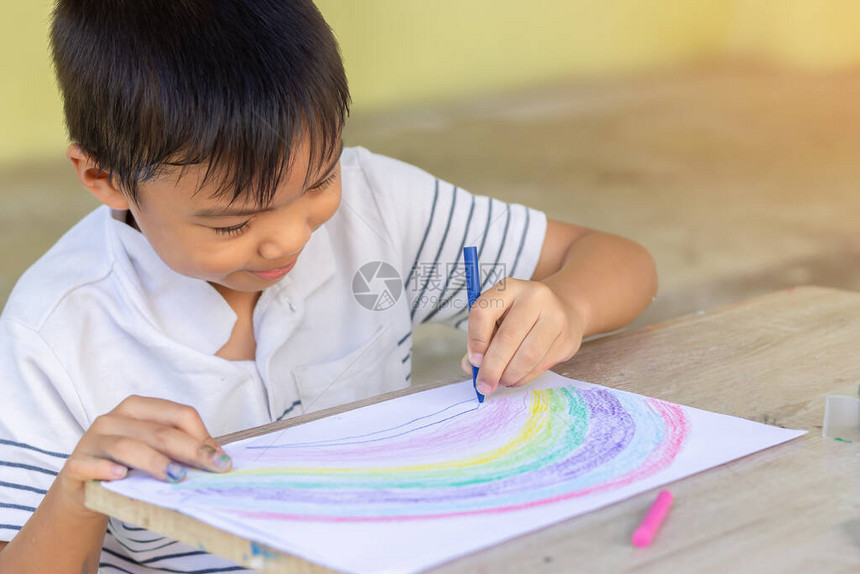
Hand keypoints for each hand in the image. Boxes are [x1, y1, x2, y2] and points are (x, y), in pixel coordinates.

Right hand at [57, 396, 231, 516]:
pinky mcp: (75, 465)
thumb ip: (181, 449)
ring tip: (177, 477)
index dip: (203, 436)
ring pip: (128, 446)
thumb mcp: (155, 453)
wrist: (83, 490)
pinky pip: (91, 465)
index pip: (178, 414)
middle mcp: (114, 418)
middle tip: (213, 468)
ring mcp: (92, 440)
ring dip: (155, 462)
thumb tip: (218, 457)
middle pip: (160, 432)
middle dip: (191, 451)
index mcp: (138, 408)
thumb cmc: (127, 467)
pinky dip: (107, 469)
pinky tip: (123, 476)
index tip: (222, 459)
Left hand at [460, 278, 585, 394]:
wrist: (562, 311)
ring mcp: (555, 316)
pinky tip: (517, 377)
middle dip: (492, 368)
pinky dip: (524, 377)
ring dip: (509, 376)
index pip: (483, 312)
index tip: (474, 361)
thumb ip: (481, 340)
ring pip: (527, 355)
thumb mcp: (498, 318)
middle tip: (484, 385)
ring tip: (501, 381)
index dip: (475, 341)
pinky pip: (541, 365)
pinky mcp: (567, 338)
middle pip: (507, 337)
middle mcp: (534, 296)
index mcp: (509, 287)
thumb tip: (471, 367)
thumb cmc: (521, 317)